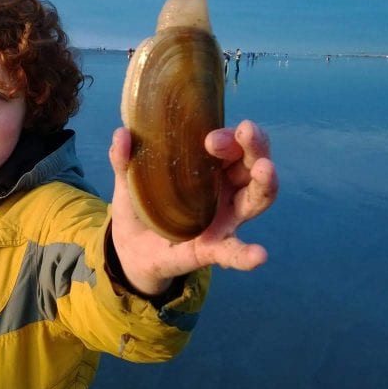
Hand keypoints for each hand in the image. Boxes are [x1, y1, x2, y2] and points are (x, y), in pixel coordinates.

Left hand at [108, 119, 277, 294]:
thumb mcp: (128, 183)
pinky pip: (235, 253)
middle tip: (245, 133)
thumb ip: (124, 161)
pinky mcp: (212, 250)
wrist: (130, 249)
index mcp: (211, 170)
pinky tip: (259, 255)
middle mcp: (226, 191)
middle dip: (254, 146)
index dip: (230, 137)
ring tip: (266, 169)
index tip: (210, 136)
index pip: (234, 145)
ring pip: (256, 200)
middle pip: (253, 165)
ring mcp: (224, 220)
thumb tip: (121, 134)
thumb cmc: (141, 207)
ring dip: (265, 183)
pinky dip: (248, 255)